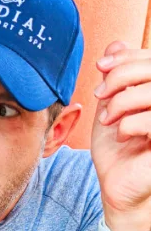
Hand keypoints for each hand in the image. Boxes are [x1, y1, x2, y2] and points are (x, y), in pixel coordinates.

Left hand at [91, 41, 150, 230]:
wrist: (117, 186)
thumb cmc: (117, 149)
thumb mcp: (110, 107)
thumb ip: (116, 78)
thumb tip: (115, 44)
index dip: (126, 56)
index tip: (100, 67)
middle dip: (121, 75)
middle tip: (99, 94)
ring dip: (122, 101)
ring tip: (108, 119)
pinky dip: (130, 124)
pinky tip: (122, 135)